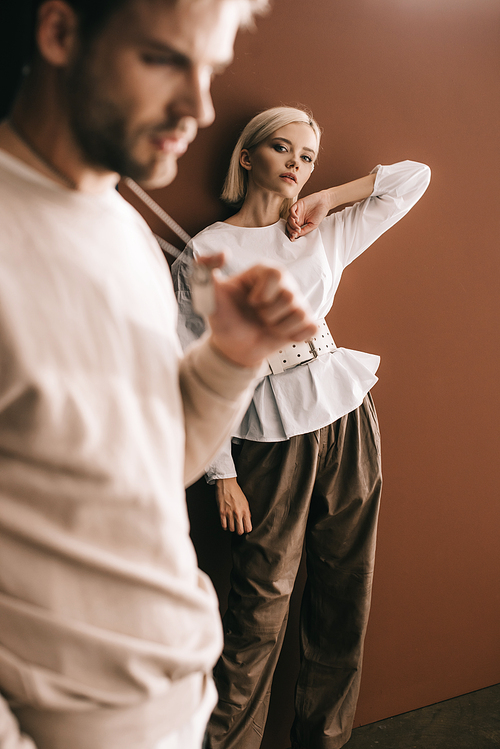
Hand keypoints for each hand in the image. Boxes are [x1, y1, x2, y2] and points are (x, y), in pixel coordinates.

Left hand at [197, 255, 316, 368]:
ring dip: (279, 326)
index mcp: (264, 273)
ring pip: (300, 313)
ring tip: (267, 324)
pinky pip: (311, 328)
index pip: (276, 274)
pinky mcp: (305, 322)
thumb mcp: (209, 294)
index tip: (251, 301)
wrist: (232, 346)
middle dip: (268, 313)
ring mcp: (296, 303)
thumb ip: (205, 269)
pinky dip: (294, 335)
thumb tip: (224, 253)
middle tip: (258, 315)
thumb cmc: (224, 318)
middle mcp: (284, 284)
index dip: (263, 293)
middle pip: (289, 295)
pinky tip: (281, 333)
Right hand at [216, 477, 251, 533]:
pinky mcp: (222, 512)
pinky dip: (225, 526)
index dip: (247, 529)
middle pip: (240, 531)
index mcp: (245, 510)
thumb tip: (247, 520)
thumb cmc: (236, 491)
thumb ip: (247, 512)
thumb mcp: (245, 501)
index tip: (245, 528)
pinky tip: (226, 523)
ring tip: (231, 524)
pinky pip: (223, 525)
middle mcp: (238, 513)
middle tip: (238, 528)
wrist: (227, 483)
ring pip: (231, 529)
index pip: (248, 527)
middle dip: (239, 531)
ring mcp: (229, 513)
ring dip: (232, 528)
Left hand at [286, 190, 330, 240]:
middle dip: (291, 230)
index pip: (292, 229)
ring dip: (292, 225)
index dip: (291, 234)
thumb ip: (305, 230)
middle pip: (289, 225)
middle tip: (295, 234)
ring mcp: (297, 211)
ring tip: (298, 228)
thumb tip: (297, 235)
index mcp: (300, 222)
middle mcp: (297, 217)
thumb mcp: (313, 225)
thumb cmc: (320, 213)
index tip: (293, 238)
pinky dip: (292, 215)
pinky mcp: (298, 204)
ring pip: (289, 219)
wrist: (324, 202)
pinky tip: (297, 219)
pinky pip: (291, 210)